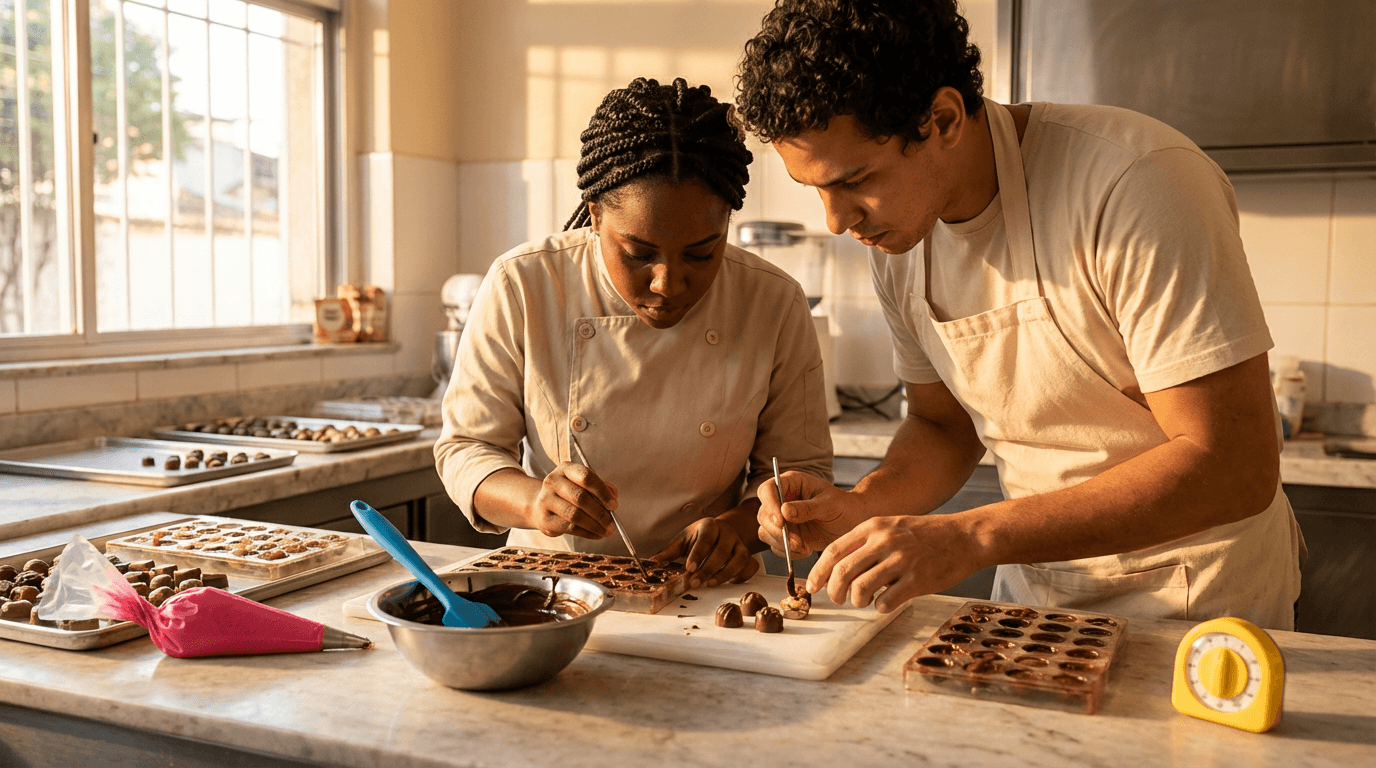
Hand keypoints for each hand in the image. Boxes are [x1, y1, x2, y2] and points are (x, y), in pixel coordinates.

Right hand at [529, 462, 617, 539]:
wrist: (541, 506)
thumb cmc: (569, 495)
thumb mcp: (584, 485)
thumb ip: (602, 488)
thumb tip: (614, 497)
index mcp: (566, 468)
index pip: (586, 477)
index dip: (602, 492)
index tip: (614, 505)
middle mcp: (553, 481)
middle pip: (580, 497)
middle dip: (600, 513)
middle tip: (612, 524)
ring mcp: (546, 500)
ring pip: (575, 515)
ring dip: (595, 526)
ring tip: (607, 531)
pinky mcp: (544, 519)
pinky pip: (570, 528)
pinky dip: (587, 533)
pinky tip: (597, 535)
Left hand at [653, 517, 759, 588]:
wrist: (720, 532)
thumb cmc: (698, 537)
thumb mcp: (683, 540)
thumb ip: (670, 552)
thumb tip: (653, 562)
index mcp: (710, 525)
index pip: (706, 538)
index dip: (698, 554)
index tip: (689, 568)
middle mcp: (727, 533)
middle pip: (722, 551)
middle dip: (708, 569)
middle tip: (695, 582)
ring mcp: (739, 544)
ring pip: (739, 558)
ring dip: (726, 573)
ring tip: (711, 584)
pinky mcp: (748, 555)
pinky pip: (750, 565)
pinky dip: (742, 575)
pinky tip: (729, 582)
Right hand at [756, 471, 856, 558]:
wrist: (852, 523)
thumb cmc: (844, 506)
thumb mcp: (830, 504)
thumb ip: (808, 507)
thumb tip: (785, 511)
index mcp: (791, 484)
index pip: (767, 490)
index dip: (769, 505)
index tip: (781, 522)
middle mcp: (782, 500)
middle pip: (763, 515)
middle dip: (777, 531)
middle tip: (796, 542)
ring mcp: (782, 519)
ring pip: (765, 532)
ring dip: (783, 544)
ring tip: (805, 547)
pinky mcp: (785, 536)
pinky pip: (775, 547)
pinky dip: (788, 552)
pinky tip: (806, 550)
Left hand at [807, 514, 981, 612]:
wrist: (966, 536)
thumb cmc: (926, 535)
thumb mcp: (891, 527)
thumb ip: (866, 544)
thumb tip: (837, 570)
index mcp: (873, 526)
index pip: (833, 550)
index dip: (818, 572)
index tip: (812, 586)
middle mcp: (884, 541)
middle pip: (842, 572)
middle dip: (833, 592)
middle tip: (837, 600)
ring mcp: (901, 560)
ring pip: (860, 588)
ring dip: (856, 601)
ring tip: (864, 601)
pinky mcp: (918, 579)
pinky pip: (886, 602)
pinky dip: (880, 608)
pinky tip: (886, 603)